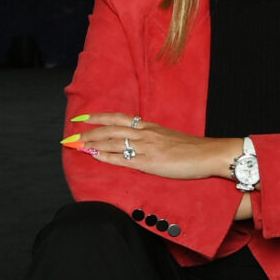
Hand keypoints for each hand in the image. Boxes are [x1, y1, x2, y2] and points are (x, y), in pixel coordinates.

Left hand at [64, 112, 237, 180]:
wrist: (208, 154)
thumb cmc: (191, 149)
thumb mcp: (168, 138)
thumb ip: (152, 138)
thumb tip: (138, 142)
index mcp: (150, 127)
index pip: (119, 118)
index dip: (99, 118)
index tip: (83, 118)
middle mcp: (145, 133)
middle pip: (111, 129)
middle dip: (89, 131)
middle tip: (71, 134)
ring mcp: (147, 147)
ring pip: (114, 141)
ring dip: (93, 142)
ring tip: (76, 144)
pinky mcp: (150, 162)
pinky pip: (124, 158)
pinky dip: (106, 156)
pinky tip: (95, 156)